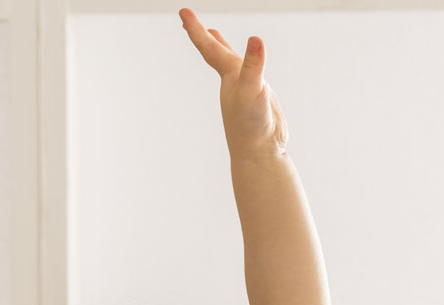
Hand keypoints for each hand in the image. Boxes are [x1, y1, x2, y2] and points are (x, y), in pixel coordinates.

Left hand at [178, 7, 288, 155]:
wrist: (260, 152)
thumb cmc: (250, 124)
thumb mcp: (252, 90)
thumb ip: (254, 65)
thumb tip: (255, 40)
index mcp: (229, 75)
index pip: (209, 47)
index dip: (196, 29)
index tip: (183, 12)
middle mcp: (234, 79)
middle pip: (215, 51)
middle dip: (204, 35)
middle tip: (190, 20)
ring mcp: (246, 87)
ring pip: (231, 62)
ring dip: (223, 48)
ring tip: (216, 36)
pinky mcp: (259, 97)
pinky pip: (251, 74)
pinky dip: (248, 65)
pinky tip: (249, 67)